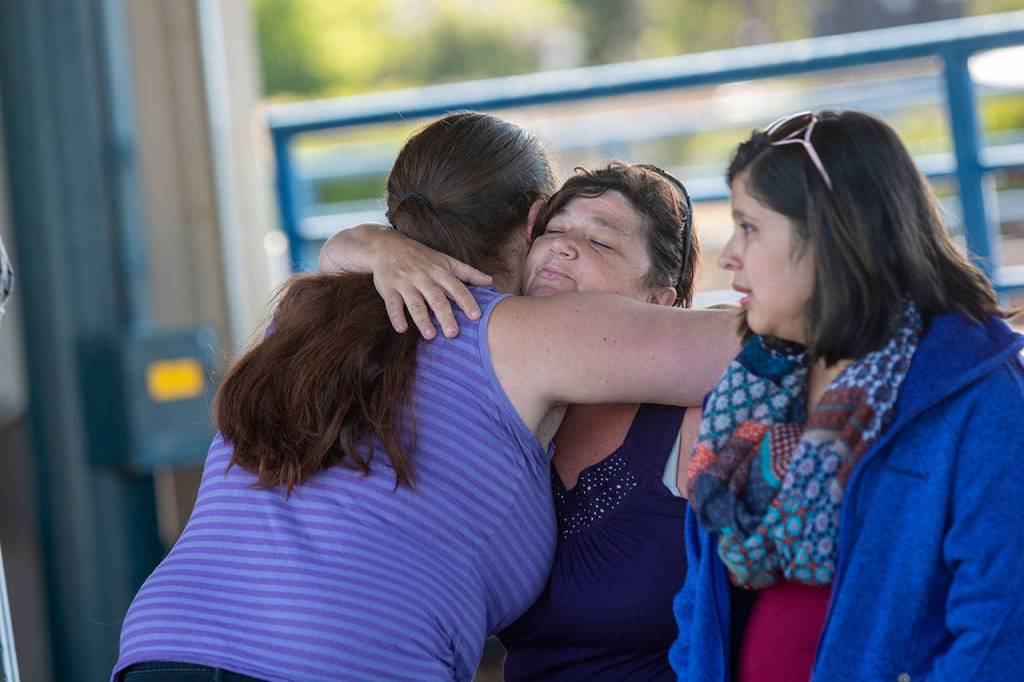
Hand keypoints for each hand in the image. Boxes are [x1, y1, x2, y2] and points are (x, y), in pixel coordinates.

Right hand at [373, 236, 492, 338]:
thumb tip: (490, 281)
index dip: (466, 301)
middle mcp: (423, 277)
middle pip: (436, 298)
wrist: (386, 246)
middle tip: (453, 334)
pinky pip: (392, 304)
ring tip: (431, 336)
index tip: (476, 316)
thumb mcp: (445, 260)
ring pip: (415, 303)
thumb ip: (467, 272)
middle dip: (445, 316)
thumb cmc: (421, 256)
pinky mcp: (388, 288)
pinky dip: (396, 316)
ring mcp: (405, 283)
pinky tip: (401, 329)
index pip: (456, 287)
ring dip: (422, 320)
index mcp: (439, 271)